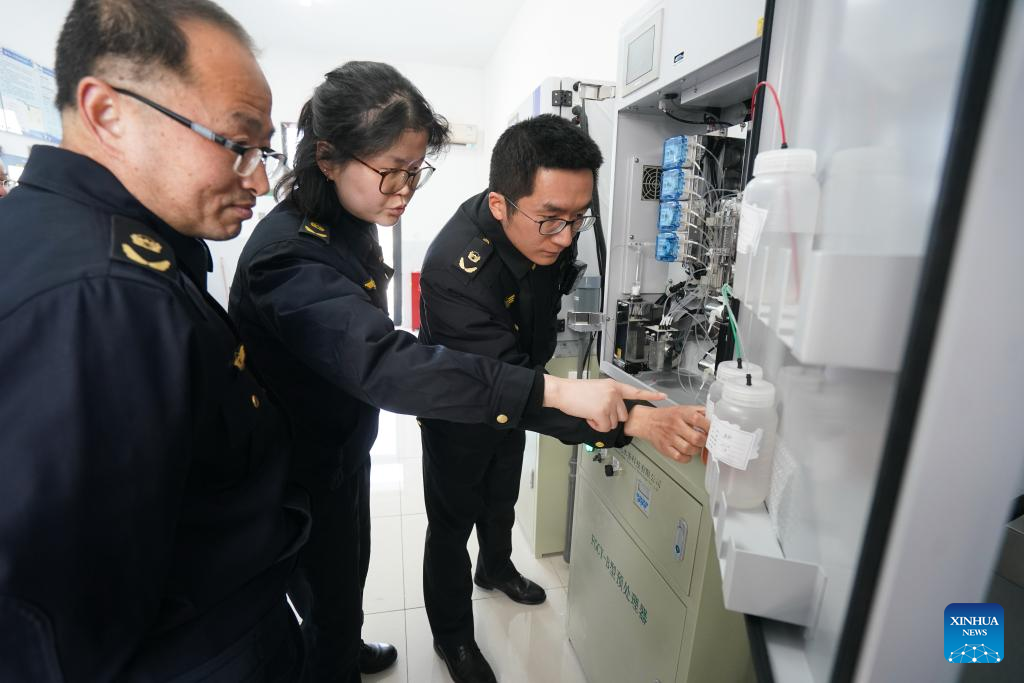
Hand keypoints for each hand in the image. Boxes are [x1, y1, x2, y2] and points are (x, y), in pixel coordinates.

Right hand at [543, 376, 665, 432]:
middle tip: (596, 411)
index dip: (651, 395)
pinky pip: (605, 428)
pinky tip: (588, 417)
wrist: (563, 392)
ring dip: (602, 423)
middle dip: (611, 418)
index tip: (663, 396)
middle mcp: (615, 393)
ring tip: (589, 412)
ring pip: (614, 424)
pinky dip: (596, 426)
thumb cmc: (576, 392)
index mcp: (614, 386)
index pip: (636, 391)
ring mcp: (609, 403)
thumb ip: (610, 396)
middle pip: (623, 416)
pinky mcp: (602, 412)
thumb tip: (615, 410)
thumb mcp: (598, 389)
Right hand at [624, 405, 709, 462]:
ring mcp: (669, 438)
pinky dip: (687, 458)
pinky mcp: (664, 448)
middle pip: (696, 438)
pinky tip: (687, 453)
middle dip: (704, 441)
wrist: (648, 421)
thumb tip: (713, 417)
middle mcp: (675, 425)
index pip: (699, 420)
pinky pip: (679, 457)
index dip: (708, 427)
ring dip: (696, 450)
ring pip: (689, 449)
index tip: (711, 430)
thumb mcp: (683, 408)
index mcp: (681, 414)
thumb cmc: (667, 416)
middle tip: (703, 441)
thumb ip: (699, 411)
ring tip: (695, 446)